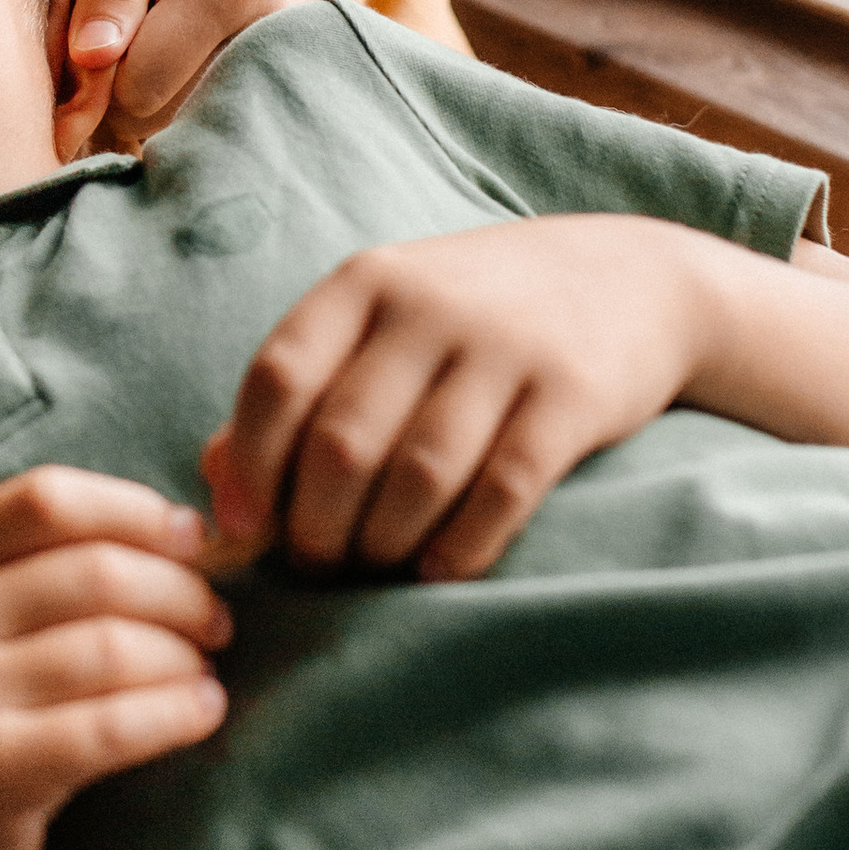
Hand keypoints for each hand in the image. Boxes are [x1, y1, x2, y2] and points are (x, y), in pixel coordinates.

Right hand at [0, 469, 229, 849]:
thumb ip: (26, 571)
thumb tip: (182, 535)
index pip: (48, 499)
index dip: (137, 511)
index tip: (194, 539)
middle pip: (96, 571)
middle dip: (180, 592)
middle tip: (216, 622)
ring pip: (113, 647)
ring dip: (183, 658)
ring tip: (203, 673)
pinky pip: (113, 727)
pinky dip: (175, 714)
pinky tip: (203, 714)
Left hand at [67, 0, 361, 143]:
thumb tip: (86, 62)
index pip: (134, 90)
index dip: (94, 62)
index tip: (88, 12)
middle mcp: (268, 39)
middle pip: (153, 115)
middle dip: (114, 73)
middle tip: (119, 6)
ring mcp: (285, 64)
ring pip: (177, 119)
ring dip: (146, 78)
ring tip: (155, 13)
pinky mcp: (286, 77)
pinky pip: (208, 107)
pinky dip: (180, 80)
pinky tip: (184, 33)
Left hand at [199, 216, 713, 579]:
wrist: (631, 278)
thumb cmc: (473, 317)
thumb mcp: (382, 322)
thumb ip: (300, 389)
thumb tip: (217, 479)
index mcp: (366, 283)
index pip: (279, 378)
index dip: (250, 466)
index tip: (243, 531)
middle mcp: (430, 307)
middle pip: (342, 443)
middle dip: (314, 525)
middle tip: (317, 562)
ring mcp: (506, 348)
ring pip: (417, 475)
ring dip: (381, 545)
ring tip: (374, 567)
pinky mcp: (572, 396)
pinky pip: (502, 493)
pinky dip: (460, 548)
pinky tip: (439, 571)